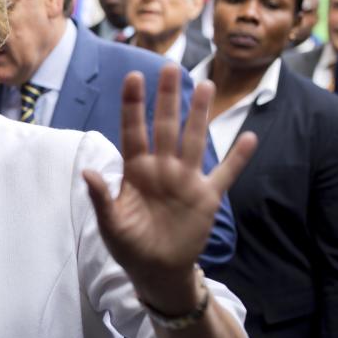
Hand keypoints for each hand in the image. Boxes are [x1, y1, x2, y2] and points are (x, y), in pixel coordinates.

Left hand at [83, 65, 255, 312]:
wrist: (156, 270)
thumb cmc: (128, 245)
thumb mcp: (110, 224)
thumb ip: (102, 198)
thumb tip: (88, 172)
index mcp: (135, 171)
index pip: (133, 131)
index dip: (133, 105)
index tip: (133, 77)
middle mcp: (162, 168)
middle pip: (166, 127)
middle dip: (168, 99)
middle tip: (171, 67)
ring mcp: (186, 180)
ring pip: (195, 140)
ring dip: (200, 115)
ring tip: (206, 86)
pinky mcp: (207, 197)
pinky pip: (226, 173)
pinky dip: (238, 157)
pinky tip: (249, 136)